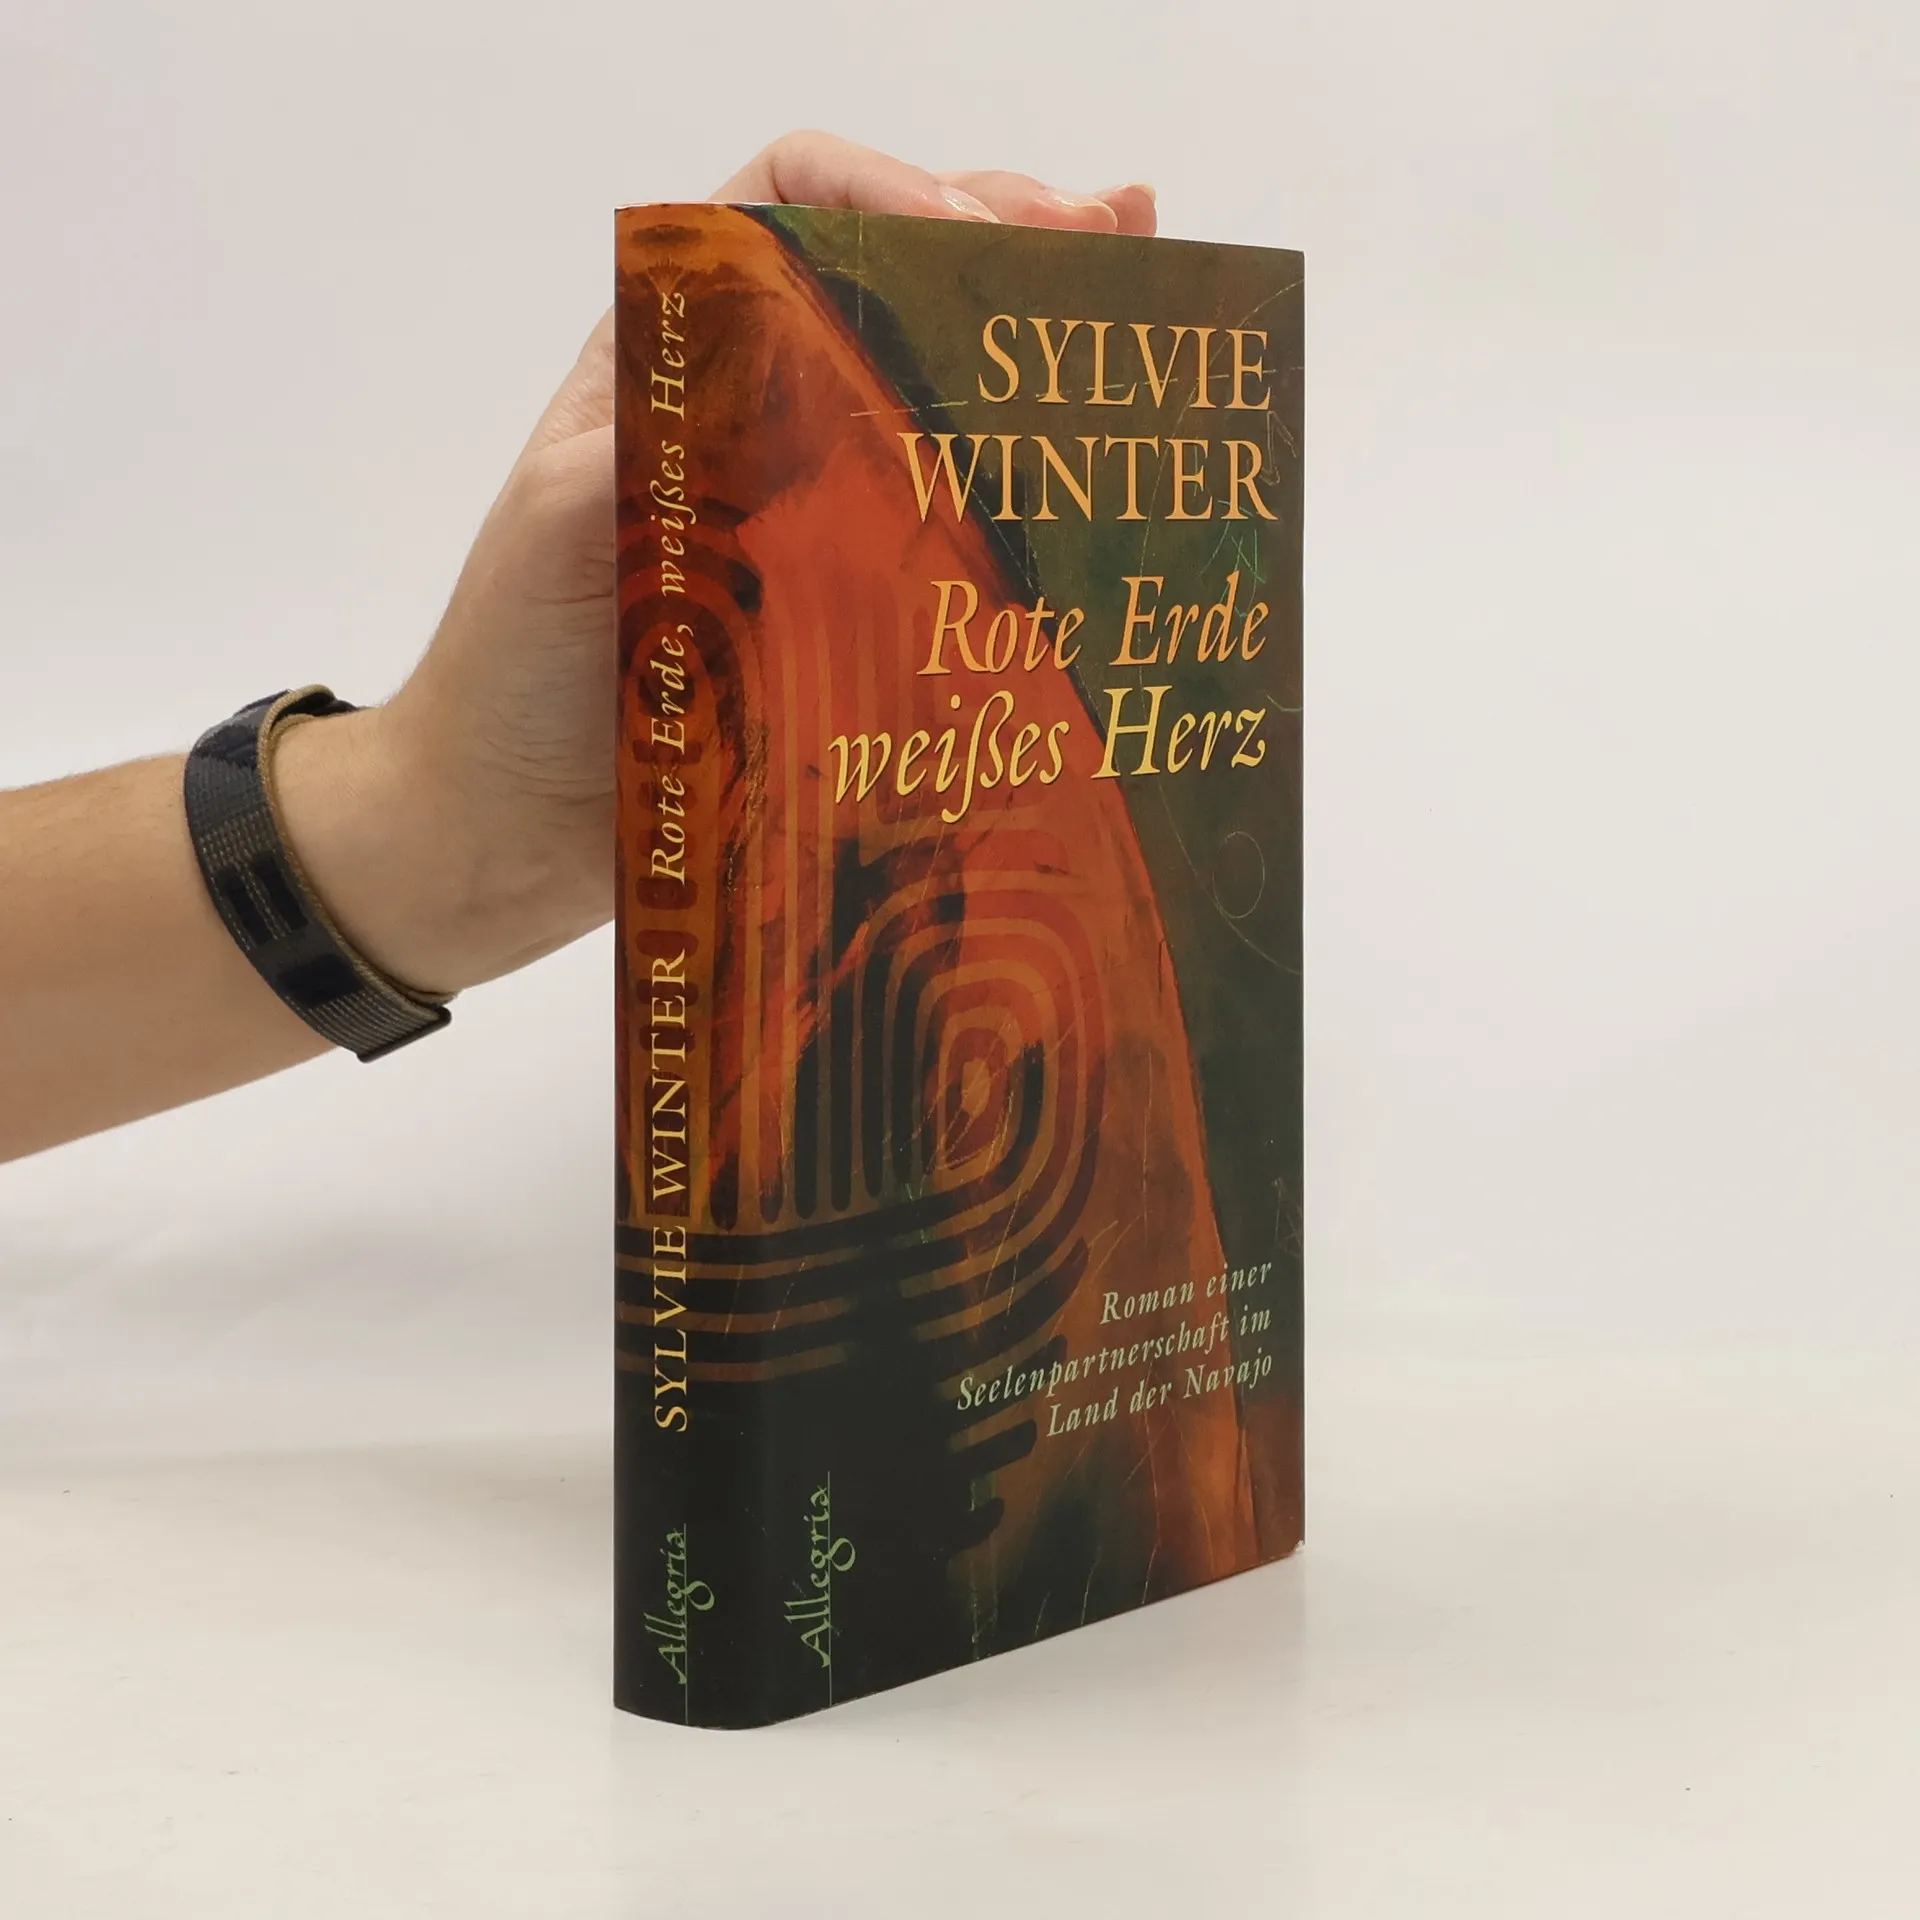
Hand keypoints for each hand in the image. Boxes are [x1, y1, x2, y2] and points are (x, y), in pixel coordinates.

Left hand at [277, 133, 1157, 996]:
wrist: (515, 820)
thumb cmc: (511, 665)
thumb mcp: (554, 534)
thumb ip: (639, 456)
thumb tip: (756, 409)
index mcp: (674, 350)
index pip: (782, 204)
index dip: (881, 188)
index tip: (963, 233)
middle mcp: (758, 409)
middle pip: (895, 280)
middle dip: (1011, 242)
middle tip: (1119, 240)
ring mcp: (816, 507)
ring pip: (941, 394)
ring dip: (1040, 349)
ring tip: (1147, 316)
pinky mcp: (855, 602)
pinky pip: (953, 529)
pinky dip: (1032, 495)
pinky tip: (1102, 480)